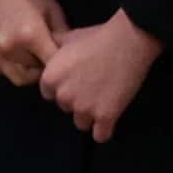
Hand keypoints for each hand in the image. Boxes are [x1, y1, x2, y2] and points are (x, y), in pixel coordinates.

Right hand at [0, 0, 65, 87]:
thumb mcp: (52, 9)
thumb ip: (62, 36)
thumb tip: (70, 56)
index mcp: (31, 35)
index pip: (51, 65)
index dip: (60, 67)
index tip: (64, 64)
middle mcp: (8, 47)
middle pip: (33, 75)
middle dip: (42, 69)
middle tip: (46, 56)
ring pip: (15, 77)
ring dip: (26, 70)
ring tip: (30, 53)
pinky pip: (0, 69)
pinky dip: (10, 65)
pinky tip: (14, 49)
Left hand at [42, 11, 160, 140]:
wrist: (128, 41)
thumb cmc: (97, 36)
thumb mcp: (68, 37)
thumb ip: (52, 46)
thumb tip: (45, 47)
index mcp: (50, 78)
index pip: (49, 94)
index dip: (63, 87)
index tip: (76, 79)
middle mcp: (63, 97)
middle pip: (65, 108)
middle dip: (76, 100)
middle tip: (93, 85)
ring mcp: (84, 109)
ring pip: (81, 123)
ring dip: (90, 114)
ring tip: (104, 98)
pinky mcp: (105, 117)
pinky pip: (100, 135)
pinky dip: (104, 129)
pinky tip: (109, 119)